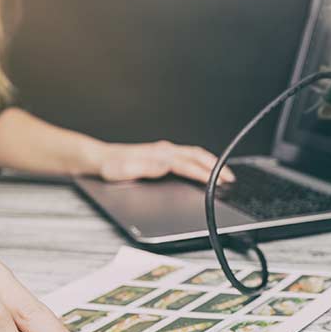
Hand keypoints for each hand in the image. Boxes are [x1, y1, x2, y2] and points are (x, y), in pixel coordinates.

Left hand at [97, 140, 234, 184]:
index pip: (188, 164)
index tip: (218, 181)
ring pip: (194, 154)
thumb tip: (165, 165)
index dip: (205, 173)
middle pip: (197, 156)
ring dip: (210, 163)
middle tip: (230, 178)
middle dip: (216, 166)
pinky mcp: (162, 154)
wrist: (100, 160)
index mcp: (159, 155)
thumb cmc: (111, 167)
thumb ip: (146, 167)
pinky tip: (202, 168)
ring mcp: (164, 151)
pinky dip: (201, 161)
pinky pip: (188, 156)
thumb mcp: (125, 170)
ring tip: (223, 174)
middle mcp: (164, 151)